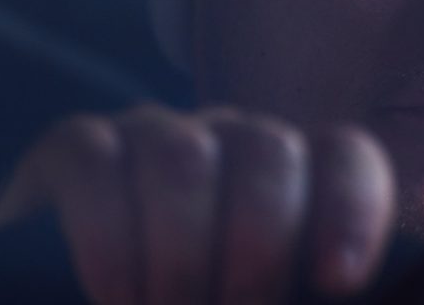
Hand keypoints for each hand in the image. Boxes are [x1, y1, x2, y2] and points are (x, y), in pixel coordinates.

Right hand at [0, 103, 395, 304]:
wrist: (72, 301)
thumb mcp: (258, 304)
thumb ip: (298, 298)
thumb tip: (329, 290)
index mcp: (295, 180)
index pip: (345, 157)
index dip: (351, 208)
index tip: (337, 280)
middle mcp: (229, 142)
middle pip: (269, 153)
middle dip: (258, 250)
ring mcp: (151, 135)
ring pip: (185, 158)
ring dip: (181, 256)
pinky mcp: (72, 148)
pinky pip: (95, 163)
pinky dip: (108, 240)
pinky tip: (115, 296)